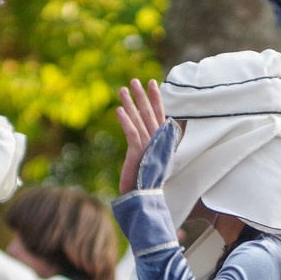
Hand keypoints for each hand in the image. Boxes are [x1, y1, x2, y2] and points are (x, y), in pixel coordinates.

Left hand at [116, 78, 175, 192]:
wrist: (144, 199)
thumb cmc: (146, 182)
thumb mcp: (151, 159)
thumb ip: (152, 144)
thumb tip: (152, 134)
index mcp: (162, 142)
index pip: (160, 115)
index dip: (156, 99)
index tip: (152, 83)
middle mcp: (157, 142)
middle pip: (150, 114)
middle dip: (142, 96)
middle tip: (135, 80)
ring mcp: (148, 147)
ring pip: (139, 120)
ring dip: (131, 103)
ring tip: (122, 90)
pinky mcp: (138, 154)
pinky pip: (132, 133)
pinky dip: (126, 121)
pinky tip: (119, 110)